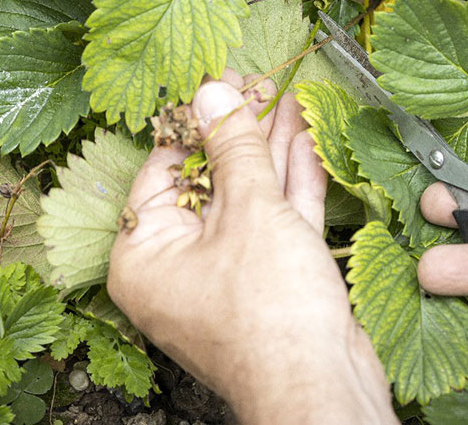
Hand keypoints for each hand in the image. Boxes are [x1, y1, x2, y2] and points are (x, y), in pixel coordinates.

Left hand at [107, 72, 395, 423]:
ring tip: (284, 96)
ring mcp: (225, 274)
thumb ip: (232, 147)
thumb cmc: (270, 315)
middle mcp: (177, 265)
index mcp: (146, 255)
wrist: (322, 387)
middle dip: (238, 131)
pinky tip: (303, 136)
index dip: (193, 122)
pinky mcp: (268, 280)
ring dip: (268, 149)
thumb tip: (211, 93)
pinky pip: (272, 220)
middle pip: (207, 181)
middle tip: (257, 82)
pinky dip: (288, 182)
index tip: (216, 80)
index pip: (161, 170)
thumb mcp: (248, 212)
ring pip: (246, 197)